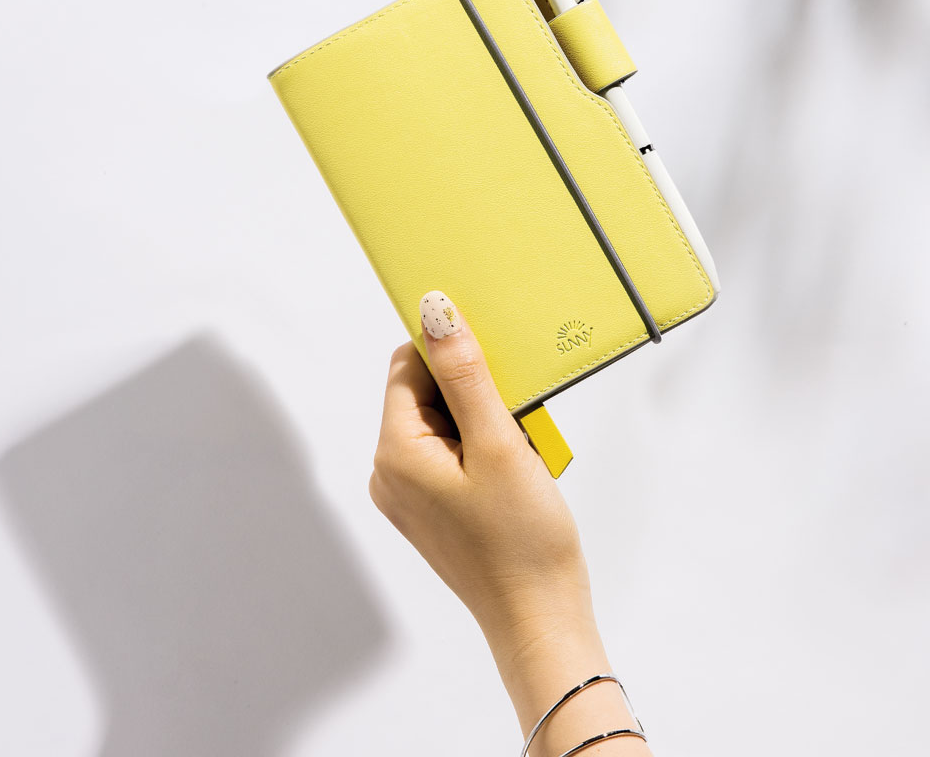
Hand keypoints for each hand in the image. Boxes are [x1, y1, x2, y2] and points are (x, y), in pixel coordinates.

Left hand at [369, 289, 595, 654]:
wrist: (540, 617)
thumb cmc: (522, 540)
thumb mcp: (498, 444)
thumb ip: (465, 374)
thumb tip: (435, 311)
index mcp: (395, 452)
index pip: (407, 367)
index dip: (448, 353)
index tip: (493, 359)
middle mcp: (390, 471)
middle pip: (426, 394)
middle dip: (473, 390)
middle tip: (516, 415)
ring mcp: (410, 493)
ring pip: (445, 422)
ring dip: (485, 418)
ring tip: (520, 448)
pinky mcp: (433, 507)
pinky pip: (453, 452)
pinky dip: (485, 445)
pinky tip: (517, 466)